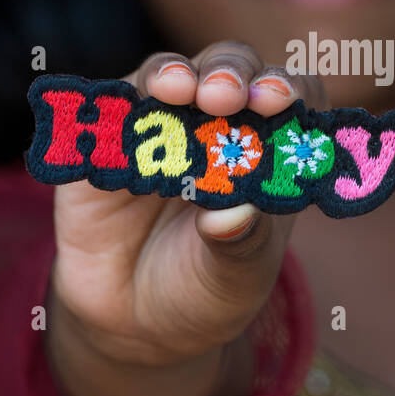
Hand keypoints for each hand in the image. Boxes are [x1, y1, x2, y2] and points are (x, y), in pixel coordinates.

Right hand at [47, 42, 327, 395]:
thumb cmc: (205, 290)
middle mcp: (216, 125)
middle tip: (228, 95)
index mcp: (267, 150)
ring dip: (176, 73)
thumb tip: (236, 215)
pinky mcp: (104, 141)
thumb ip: (240, 243)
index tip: (282, 99)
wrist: (134, 325)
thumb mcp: (235, 277)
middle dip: (232, 73)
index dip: (288, 88)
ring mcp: (159, 127)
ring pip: (169, 73)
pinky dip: (119, 102)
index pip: (290, 97)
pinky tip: (126, 115)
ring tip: (178, 88)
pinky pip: (109, 107)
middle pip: (231, 70)